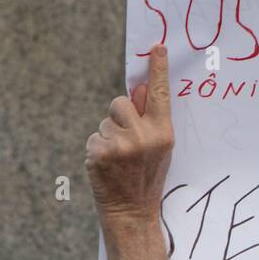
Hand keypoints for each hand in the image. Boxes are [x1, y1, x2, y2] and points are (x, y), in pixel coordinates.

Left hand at [85, 45, 173, 225]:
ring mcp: (121, 144)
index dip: (158, 69)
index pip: (159, 93)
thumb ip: (149, 119)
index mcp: (163, 132)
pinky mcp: (101, 152)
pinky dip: (98, 149)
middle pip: (121, 102)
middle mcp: (144, 135)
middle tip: (127, 143)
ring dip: (108, 134)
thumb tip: (138, 90)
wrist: (132, 212)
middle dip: (119, 117)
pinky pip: (95, 136)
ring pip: (105, 121)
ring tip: (119, 159)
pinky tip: (108, 166)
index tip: (157, 47)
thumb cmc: (147, 178)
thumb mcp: (159, 148)